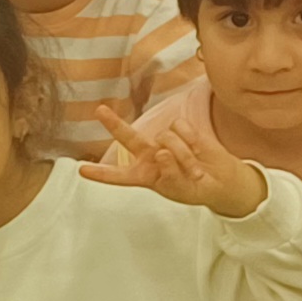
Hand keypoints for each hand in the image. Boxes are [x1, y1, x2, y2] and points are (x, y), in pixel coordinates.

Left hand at [81, 107, 265, 217]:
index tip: (81, 169)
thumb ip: (168, 174)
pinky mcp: (181, 130)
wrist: (220, 181)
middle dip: (113, 124)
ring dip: (184, 154)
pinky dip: (192, 141)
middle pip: (128, 138)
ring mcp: (164, 141)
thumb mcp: (179, 190)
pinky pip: (181, 128)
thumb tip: (162, 151)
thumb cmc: (195, 189)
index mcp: (144, 175)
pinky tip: (198, 151)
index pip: (118, 176)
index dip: (100, 174)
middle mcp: (149, 155)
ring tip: (193, 167)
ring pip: (167, 138)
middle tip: (99, 110)